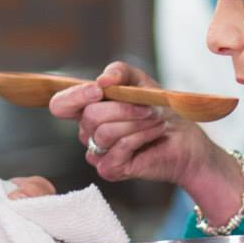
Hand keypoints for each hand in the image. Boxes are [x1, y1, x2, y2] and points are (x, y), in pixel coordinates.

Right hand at [50, 62, 229, 188]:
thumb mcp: (139, 81)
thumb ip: (119, 73)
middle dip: (122, 108)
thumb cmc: (159, 110)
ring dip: (136, 122)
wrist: (183, 138)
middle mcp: (88, 131)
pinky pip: (119, 149)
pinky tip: (154, 133)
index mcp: (87, 109)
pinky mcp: (109, 169)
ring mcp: (97, 152)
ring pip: (104, 133)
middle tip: (148, 108)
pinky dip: (141, 136)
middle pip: (89, 117)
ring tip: (155, 119)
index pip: (60, 105)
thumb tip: (102, 80)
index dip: (75, 96)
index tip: (99, 90)